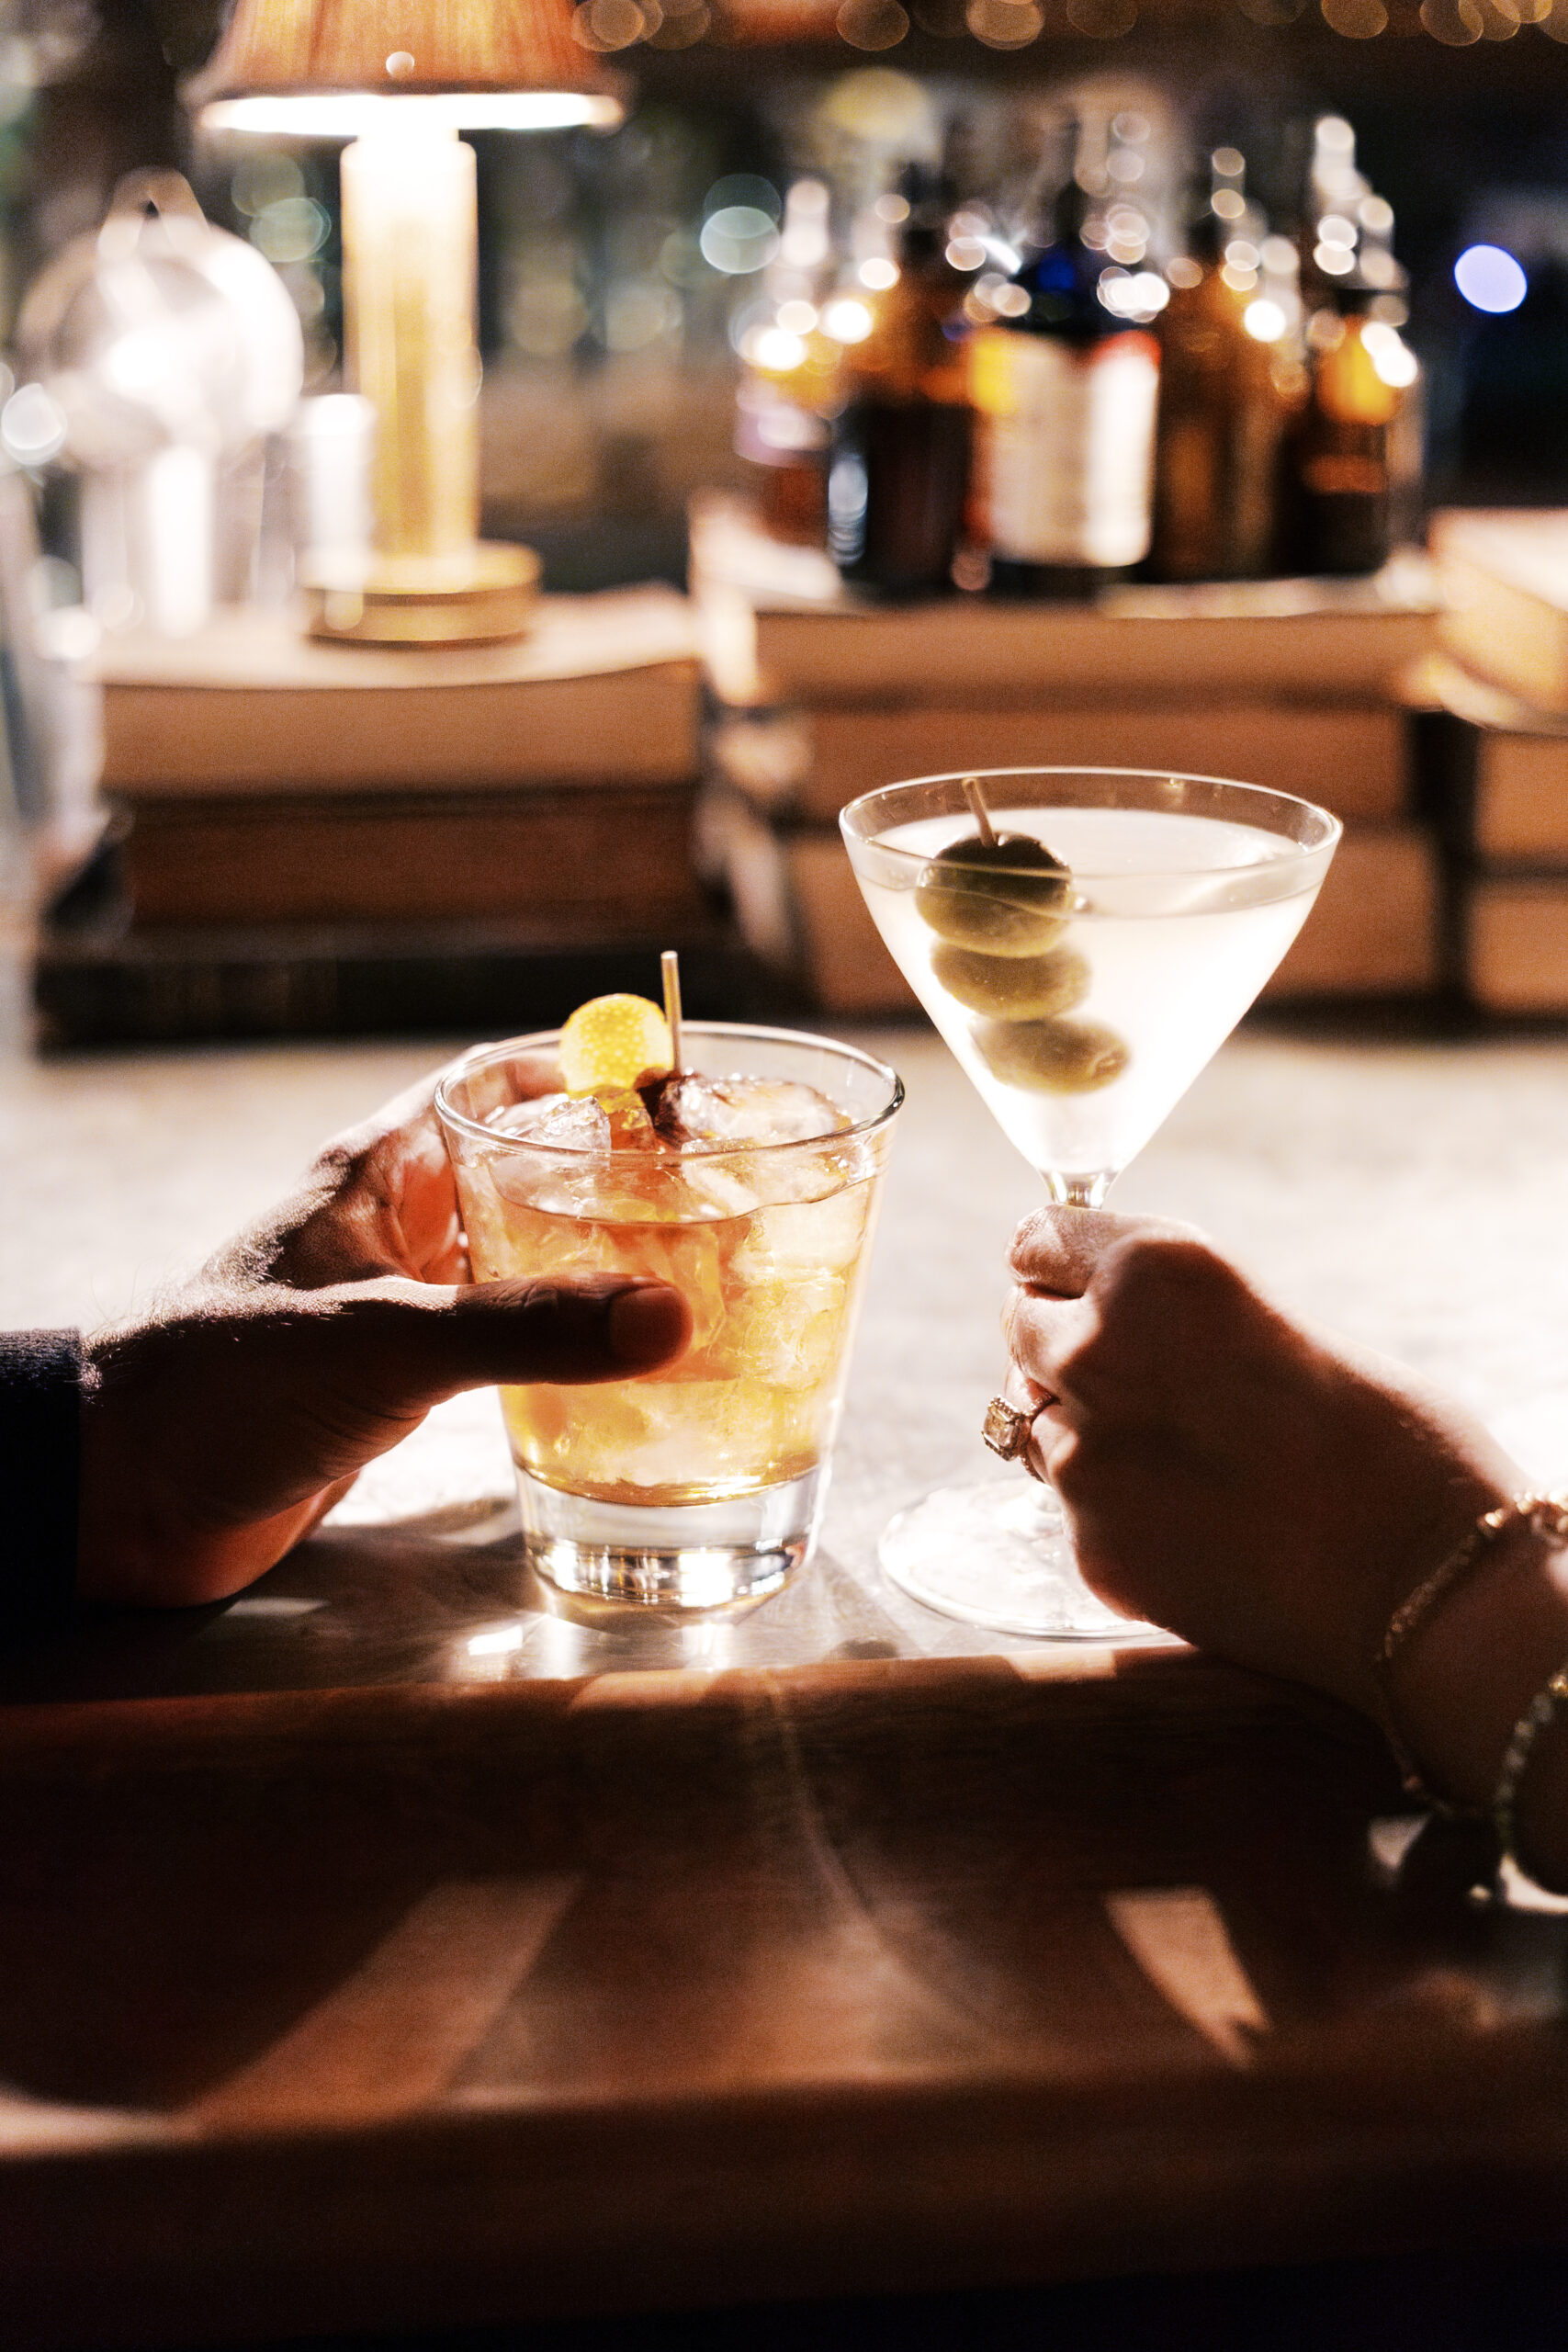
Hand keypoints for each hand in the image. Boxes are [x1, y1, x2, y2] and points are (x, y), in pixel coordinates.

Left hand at [77, 1065, 689, 1608]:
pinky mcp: (396, 1383)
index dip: (586, 1074)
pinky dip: (559, 1347)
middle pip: (525, 1169)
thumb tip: (667, 1316)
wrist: (117, 1498)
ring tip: (693, 1281)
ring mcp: (396, 1304)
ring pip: (517, 1258)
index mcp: (377, 1173)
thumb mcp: (382, 1340)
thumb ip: (524, 1327)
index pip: (496, 1082)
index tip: (680, 1090)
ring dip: (592, 1265)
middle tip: (718, 1196)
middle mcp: (393, 1227)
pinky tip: (616, 1374)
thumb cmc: (216, 1384)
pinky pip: (499, 1341)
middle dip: (615, 1176)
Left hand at [1003, 1208, 1523, 1713]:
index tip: (1079, 1287)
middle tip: (1139, 1379)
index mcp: (1154, 1269)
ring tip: (1184, 1458)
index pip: (1035, 1242)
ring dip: (1082, 1428)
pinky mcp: (1088, 1543)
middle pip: (1020, 1326)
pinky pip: (1068, 1505)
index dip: (1063, 1270)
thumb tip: (1093, 1315)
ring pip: (1032, 1418)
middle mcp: (1098, 1349)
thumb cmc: (1386, 1438)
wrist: (1428, 1580)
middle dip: (1063, 1345)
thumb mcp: (1268, 1321)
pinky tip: (1193, 1523)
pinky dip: (1112, 1509)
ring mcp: (1083, 1454)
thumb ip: (1168, 1312)